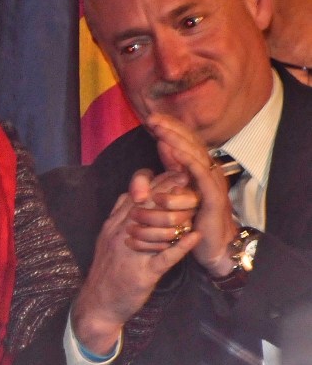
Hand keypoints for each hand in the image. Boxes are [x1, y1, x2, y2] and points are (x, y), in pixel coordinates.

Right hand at [71, 174, 198, 354]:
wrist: (98, 303)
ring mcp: (131, 253)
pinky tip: (194, 237)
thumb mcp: (108, 238)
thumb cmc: (108, 271)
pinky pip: (163, 257)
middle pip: (146, 207)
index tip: (173, 170)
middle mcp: (121, 235)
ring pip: (156, 228)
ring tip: (197, 205)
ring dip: (178, 216)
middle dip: (168, 190)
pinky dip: (180, 246)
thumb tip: (131, 194)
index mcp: (114, 225)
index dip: (155, 183)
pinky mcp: (142, 273)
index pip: (134, 196)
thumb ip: (118, 216)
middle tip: (188, 176)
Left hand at [146, 113, 238, 275]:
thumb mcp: (175, 193)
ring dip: (177, 140)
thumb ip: (165, 173)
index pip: (185, 140)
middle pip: (190, 142)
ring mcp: (213, 182)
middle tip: (152, 118)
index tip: (151, 117)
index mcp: (199, 168)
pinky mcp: (214, 197)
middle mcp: (208, 171)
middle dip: (171, 128)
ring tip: (160, 130)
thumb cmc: (192, 220)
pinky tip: (174, 151)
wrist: (212, 247)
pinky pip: (201, 174)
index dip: (170, 127)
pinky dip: (188, 161)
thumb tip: (160, 148)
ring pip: (195, 154)